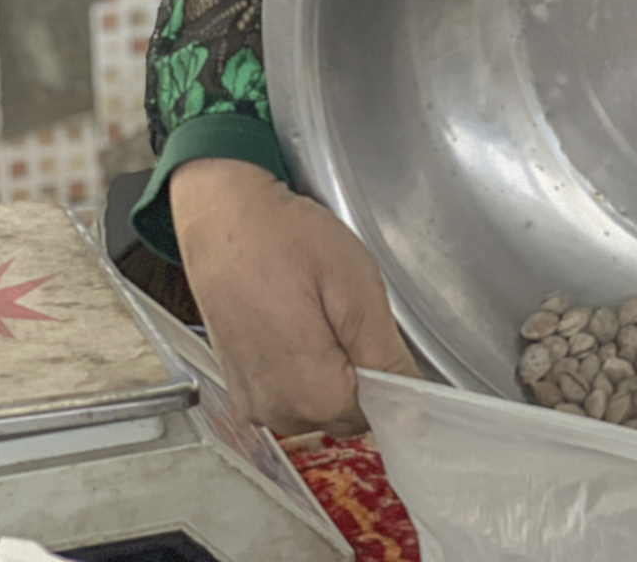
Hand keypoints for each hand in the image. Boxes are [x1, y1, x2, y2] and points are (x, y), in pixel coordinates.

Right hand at [170, 157, 418, 436]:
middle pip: (351, 413)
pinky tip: (296, 322)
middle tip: (347, 311)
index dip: (392, 373)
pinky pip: (292, 394)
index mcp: (316, 397)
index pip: (382, 412)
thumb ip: (386, 359)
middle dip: (362, 371)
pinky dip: (303, 367)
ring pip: (322, 405)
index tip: (380, 330)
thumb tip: (413, 416)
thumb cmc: (288, 242)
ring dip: (333, 370)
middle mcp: (281, 414)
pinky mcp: (241, 389)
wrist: (224, 220)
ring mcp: (256, 405)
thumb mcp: (356, 288)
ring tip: (318, 312)